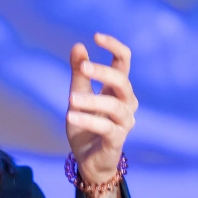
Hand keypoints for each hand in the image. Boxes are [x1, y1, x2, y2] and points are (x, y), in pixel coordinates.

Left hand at [67, 32, 137, 184]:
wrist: (87, 161)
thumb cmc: (85, 127)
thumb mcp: (77, 95)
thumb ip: (78, 74)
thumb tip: (78, 45)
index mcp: (118, 89)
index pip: (124, 62)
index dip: (114, 47)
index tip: (97, 36)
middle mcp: (126, 103)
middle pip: (122, 81)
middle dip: (103, 72)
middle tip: (82, 68)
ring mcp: (124, 122)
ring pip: (114, 105)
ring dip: (92, 100)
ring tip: (71, 99)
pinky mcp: (117, 140)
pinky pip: (105, 127)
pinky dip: (88, 120)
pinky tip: (71, 115)